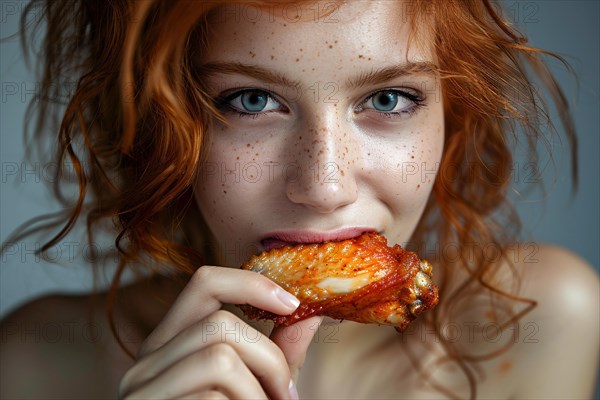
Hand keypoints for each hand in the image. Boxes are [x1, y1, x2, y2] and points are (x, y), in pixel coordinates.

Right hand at [118, 266, 320, 398]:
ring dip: (260, 392)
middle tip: (287, 396)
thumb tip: (311, 314)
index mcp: (171, 344)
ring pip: (220, 358)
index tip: (291, 304)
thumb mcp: (253, 387)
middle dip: (270, 359)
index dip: (251, 283)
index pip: (205, 283)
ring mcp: (142, 393)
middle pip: (220, 325)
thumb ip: (277, 353)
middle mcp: (146, 363)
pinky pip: (212, 398)